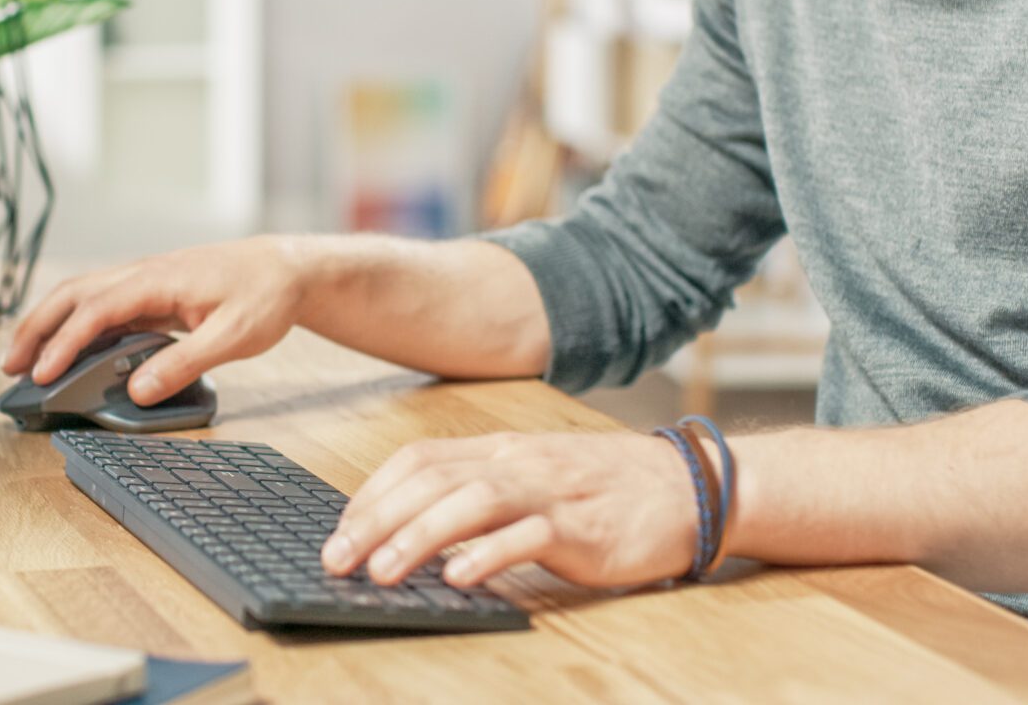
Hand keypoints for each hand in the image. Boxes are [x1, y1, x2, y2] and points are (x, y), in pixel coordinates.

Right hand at [1, 237, 308, 404]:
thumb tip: (136, 391)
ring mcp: (145, 279)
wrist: (286, 268)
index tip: (43, 375)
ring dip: (48, 324)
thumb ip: (185, 363)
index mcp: (159, 280)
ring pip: (82, 295)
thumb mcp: (234, 337)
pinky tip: (66, 347)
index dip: (64, 344)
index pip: (96, 310)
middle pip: (73, 295)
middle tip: (10, 368)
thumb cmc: (265, 295)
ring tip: (24, 360)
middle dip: (35, 329)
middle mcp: (144, 273)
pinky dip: (74, 323)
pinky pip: (102, 303)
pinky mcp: (152, 290)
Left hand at [320, 432, 703, 589]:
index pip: (420, 460)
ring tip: (381, 572)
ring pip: (471, 504)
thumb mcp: (535, 476)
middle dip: (376, 520)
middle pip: (432, 481)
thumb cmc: (606, 489)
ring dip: (418, 537)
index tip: (339, 531)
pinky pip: (528, 537)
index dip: (372, 494)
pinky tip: (458, 577)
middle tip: (337, 559)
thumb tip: (414, 524)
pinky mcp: (583, 529)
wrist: (690, 487)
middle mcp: (518, 463)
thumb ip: (481, 492)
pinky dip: (488, 555)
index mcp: (501, 450)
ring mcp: (550, 493)